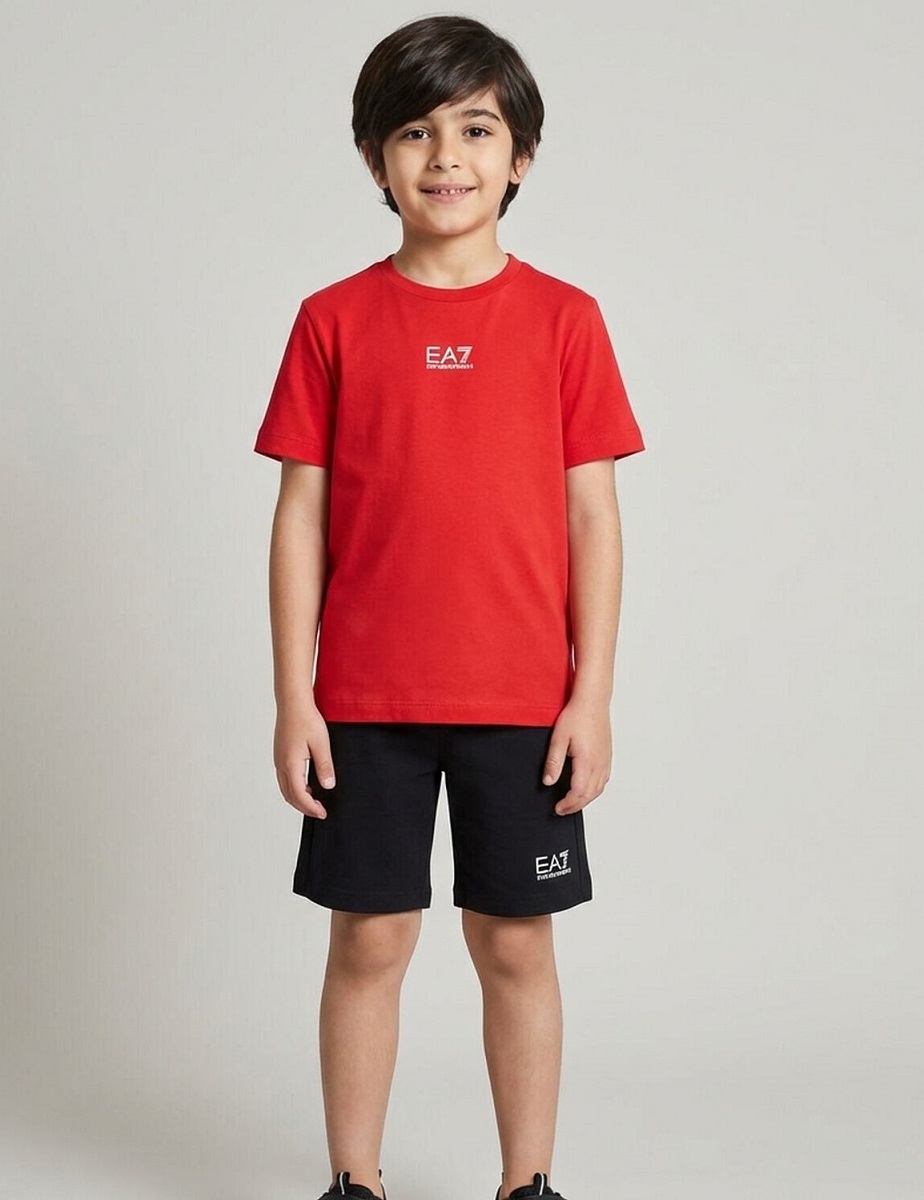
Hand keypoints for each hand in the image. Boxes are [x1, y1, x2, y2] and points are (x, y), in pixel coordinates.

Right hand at [273, 704, 335, 818]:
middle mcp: (281, 764)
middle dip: (304, 807)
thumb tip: (328, 786)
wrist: (292, 702)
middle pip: (289, 795)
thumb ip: (324, 766)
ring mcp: (278, 759)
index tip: (323, 813)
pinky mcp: (280, 754)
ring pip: (285, 788)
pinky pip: (284, 778)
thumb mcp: (321, 743)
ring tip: (314, 800)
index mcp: (290, 764)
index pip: (299, 795)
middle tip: (319, 811)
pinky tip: (307, 783)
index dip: (311, 807)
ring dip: (298, 798)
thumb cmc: (306, 719)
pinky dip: (294, 787)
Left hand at [542, 699, 611, 815]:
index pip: (578, 792)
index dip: (568, 804)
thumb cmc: (577, 716)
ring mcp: (605, 760)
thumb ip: (553, 762)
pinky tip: (587, 788)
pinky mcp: (607, 756)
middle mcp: (599, 763)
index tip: (558, 808)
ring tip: (573, 802)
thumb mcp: (558, 739)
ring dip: (586, 799)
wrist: (592, 701)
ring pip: (599, 789)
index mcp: (587, 761)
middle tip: (562, 810)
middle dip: (576, 805)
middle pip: (590, 794)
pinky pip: (604, 780)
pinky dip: (595, 789)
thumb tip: (548, 782)